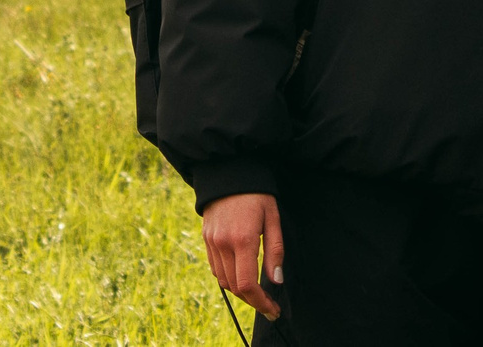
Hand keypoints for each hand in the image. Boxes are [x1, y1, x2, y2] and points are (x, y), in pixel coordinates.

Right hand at [200, 193, 284, 320]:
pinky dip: (228, 278)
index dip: (261, 303)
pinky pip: (215, 268)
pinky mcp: (206, 239)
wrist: (228, 171)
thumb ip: (275, 251)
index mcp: (243, 240)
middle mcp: (223, 244)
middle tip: (269, 306)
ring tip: (257, 293)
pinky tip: (241, 275)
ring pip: (223, 281)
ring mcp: (212, 242)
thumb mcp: (273, 218)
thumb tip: (276, 280)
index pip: (248, 285)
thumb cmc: (257, 194)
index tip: (273, 310)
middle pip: (235, 288)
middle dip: (252, 302)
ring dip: (240, 292)